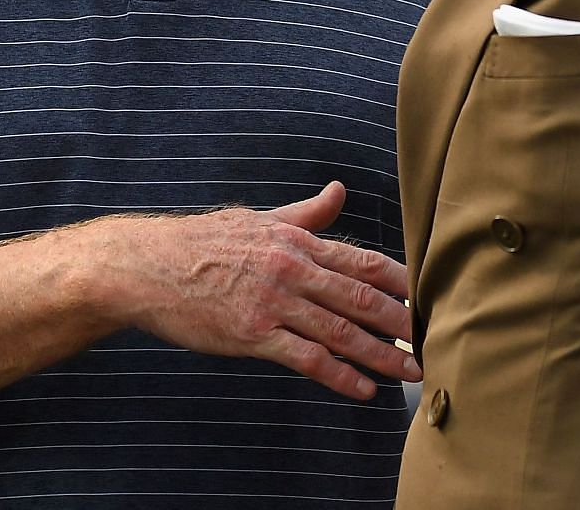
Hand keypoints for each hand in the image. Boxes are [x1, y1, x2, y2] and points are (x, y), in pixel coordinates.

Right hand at [97, 181, 418, 399]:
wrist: (147, 266)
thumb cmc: (201, 242)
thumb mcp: (258, 218)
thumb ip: (305, 213)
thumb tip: (338, 191)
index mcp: (296, 240)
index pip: (362, 261)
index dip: (400, 282)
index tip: (428, 296)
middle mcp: (292, 269)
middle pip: (360, 298)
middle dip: (401, 322)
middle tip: (431, 341)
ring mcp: (273, 303)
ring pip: (340, 332)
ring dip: (380, 355)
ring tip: (408, 372)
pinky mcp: (253, 335)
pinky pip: (306, 359)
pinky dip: (339, 376)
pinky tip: (361, 389)